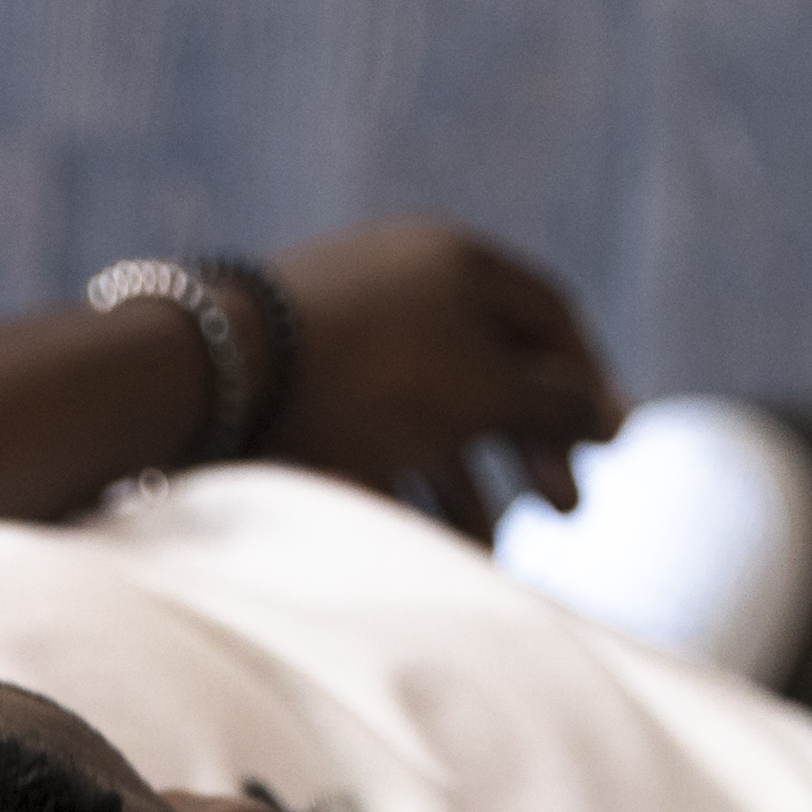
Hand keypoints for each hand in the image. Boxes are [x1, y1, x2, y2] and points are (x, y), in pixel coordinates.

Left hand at [260, 218, 628, 519]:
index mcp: (455, 261)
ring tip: (486, 550)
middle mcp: (400, 286)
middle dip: (530, 447)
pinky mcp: (288, 385)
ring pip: (428, 412)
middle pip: (491, 369)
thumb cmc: (365, 375)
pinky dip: (402, 485)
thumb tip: (610, 417)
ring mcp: (340, 334)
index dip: (589, 382)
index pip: (550, 316)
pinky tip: (417, 545)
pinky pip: (366, 433)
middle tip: (564, 511)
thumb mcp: (483, 390)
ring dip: (468, 483)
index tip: (612, 447)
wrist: (200, 380)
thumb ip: (555, 405)